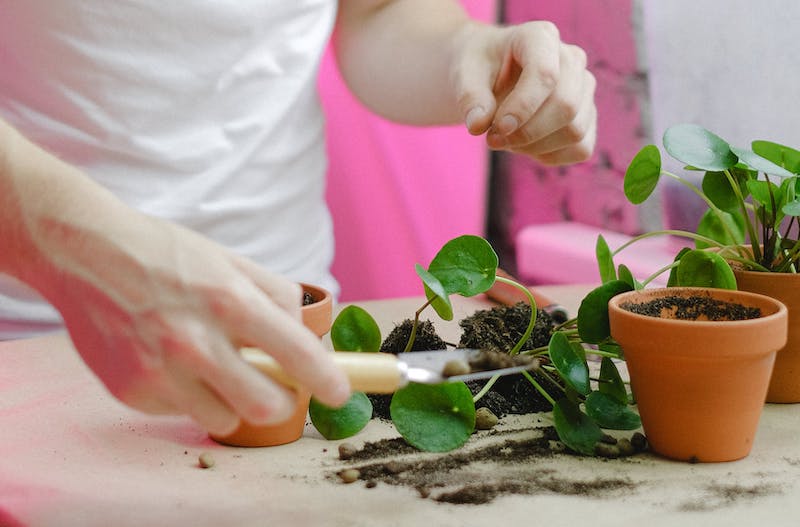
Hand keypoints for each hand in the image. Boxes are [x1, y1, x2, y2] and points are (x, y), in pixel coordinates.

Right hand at [34, 209, 350, 435]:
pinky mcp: (132, 391)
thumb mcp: (229, 260)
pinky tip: (169, 360)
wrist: (84, 252)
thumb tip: (305, 332)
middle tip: (277, 387)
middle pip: (266, 406)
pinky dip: (187, 395)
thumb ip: (275, 295)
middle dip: (281, 401)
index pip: (295, 353)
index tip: (340, 392)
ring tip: (212, 367)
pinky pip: (180, 412)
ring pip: (224, 420)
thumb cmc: (164, 253)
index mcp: (230, 301)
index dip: (327, 379)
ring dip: (231, 401)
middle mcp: (196, 342)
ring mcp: (160, 371)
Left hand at [454, 21, 596, 164]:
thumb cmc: (478, 70)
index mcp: (540, 37)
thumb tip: (478, 124)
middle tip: (492, 139)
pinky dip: (549, 156)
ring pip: (575, 131)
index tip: (497, 128)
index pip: (546, 74)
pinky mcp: (587, 117)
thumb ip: (470, 98)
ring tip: (506, 139)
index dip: (523, 107)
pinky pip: (581, 148)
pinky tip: (525, 147)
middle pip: (566, 106)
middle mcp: (571, 59)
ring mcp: (584, 88)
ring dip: (534, 146)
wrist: (487, 77)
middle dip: (527, 133)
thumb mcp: (464, 75)